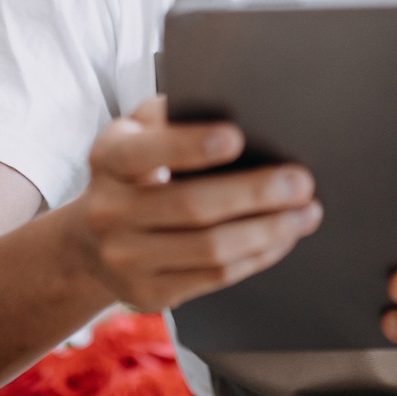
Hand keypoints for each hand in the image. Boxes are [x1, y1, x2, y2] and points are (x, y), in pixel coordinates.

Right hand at [63, 96, 321, 312]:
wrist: (90, 242)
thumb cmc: (133, 173)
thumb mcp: (136, 134)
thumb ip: (171, 116)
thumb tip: (236, 102)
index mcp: (108, 159)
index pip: (147, 152)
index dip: (191, 145)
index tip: (237, 137)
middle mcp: (109, 211)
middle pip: (191, 205)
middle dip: (255, 194)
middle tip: (301, 182)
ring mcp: (126, 259)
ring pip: (210, 249)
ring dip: (268, 231)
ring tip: (306, 213)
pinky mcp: (149, 294)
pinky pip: (214, 277)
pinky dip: (256, 256)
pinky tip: (283, 238)